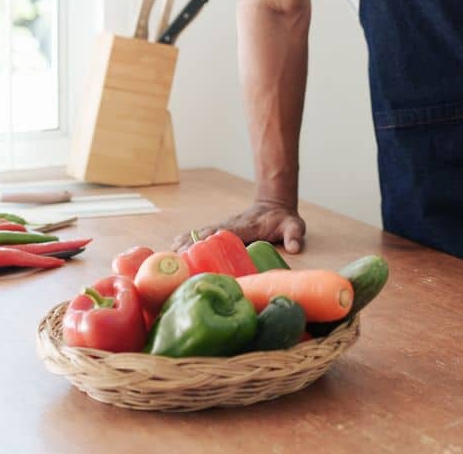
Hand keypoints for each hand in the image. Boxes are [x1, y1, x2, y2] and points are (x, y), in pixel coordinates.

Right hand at [169, 199, 305, 253]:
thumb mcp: (293, 225)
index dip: (209, 240)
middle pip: (206, 234)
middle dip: (190, 244)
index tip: (194, 248)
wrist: (275, 205)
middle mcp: (230, 226)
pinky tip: (173, 248)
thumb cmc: (283, 219)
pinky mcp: (221, 231)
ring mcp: (224, 227)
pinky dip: (187, 241)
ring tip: (166, 253)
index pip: (224, 234)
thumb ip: (294, 234)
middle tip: (172, 256)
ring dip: (184, 242)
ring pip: (200, 234)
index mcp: (245, 227)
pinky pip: (202, 235)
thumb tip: (295, 247)